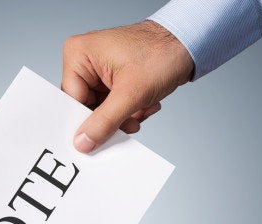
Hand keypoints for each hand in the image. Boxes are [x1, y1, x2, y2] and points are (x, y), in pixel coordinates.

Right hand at [62, 20, 193, 152]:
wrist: (190, 44)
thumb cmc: (162, 52)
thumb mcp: (131, 94)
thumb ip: (104, 121)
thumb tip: (83, 142)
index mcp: (78, 54)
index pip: (71, 100)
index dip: (84, 121)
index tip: (95, 139)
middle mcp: (85, 60)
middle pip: (86, 106)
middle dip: (110, 118)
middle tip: (128, 123)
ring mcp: (99, 69)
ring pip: (101, 109)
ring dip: (124, 116)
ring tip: (142, 109)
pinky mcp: (113, 77)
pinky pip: (112, 104)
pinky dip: (130, 110)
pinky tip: (145, 104)